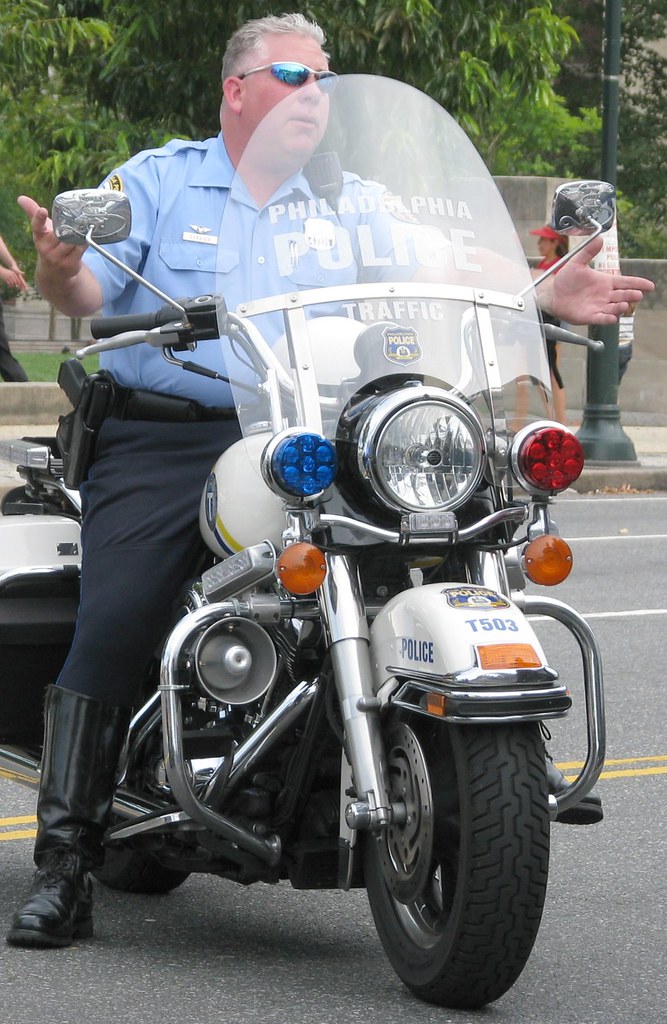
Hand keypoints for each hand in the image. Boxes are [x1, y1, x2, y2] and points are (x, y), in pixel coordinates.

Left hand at [0, 265, 26, 291]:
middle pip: (22, 283)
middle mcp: (19, 278)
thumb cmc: (14, 268)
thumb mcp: (16, 270)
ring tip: (23, 290)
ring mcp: (18, 278)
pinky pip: (17, 282)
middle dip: (24, 287)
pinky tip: (18, 287)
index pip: (23, 282)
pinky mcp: (16, 278)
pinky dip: (18, 285)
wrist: (13, 266)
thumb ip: (20, 272)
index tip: (27, 288)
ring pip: (20, 283)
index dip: (25, 285)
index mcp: (20, 277)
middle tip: (26, 291)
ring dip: (22, 287)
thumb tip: (24, 273)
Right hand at [17, 195, 101, 315]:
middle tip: (76, 217)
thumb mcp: (41, 230)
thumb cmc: (48, 244)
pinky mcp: (70, 264)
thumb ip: (33, 213)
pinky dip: (85, 243)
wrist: (54, 273)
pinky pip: (80, 250)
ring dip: (79, 234)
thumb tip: (21, 198)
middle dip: (68, 226)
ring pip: (71, 241)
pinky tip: (89, 236)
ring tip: (86, 225)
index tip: (43, 210)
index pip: (37, 226)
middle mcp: (46, 248)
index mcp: (39, 236)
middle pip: (60, 233)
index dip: (39, 217)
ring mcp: (58, 258)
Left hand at [538, 236, 654, 325]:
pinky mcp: (590, 316)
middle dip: (631, 295)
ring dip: (620, 307)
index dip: (638, 283)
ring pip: (614, 308)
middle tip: (638, 295)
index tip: (650, 285)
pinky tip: (612, 318)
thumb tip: (599, 238)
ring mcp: (599, 306)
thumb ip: (588, 252)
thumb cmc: (567, 279)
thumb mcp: (576, 263)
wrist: (553, 294)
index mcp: (606, 281)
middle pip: (623, 295)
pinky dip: (607, 318)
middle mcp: (605, 295)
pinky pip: (601, 318)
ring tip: (624, 305)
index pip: (626, 282)